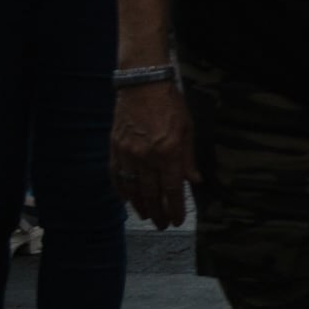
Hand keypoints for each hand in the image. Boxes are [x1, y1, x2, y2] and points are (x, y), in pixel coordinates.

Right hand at [113, 82, 194, 227]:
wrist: (141, 84)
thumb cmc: (170, 104)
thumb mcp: (188, 129)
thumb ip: (188, 158)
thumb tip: (194, 181)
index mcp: (169, 152)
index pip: (173, 189)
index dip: (176, 208)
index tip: (178, 220)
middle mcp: (147, 157)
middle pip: (152, 194)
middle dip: (159, 213)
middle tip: (163, 225)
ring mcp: (127, 154)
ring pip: (132, 189)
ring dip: (140, 206)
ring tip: (148, 216)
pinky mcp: (114, 148)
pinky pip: (116, 176)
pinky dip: (121, 190)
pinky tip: (127, 200)